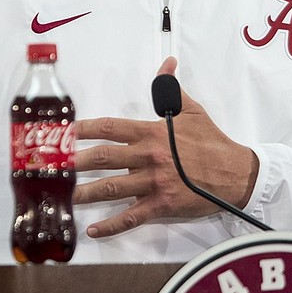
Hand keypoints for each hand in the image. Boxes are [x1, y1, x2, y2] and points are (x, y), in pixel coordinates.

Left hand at [74, 57, 258, 237]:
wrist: (236, 173)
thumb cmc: (212, 141)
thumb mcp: (192, 110)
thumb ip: (172, 88)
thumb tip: (168, 63)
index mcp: (152, 132)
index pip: (111, 127)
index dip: (85, 129)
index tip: (66, 131)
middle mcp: (149, 156)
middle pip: (105, 157)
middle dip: (77, 161)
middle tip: (55, 166)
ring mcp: (154, 182)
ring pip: (112, 188)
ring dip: (87, 192)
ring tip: (66, 195)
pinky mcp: (162, 205)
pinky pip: (131, 216)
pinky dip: (111, 225)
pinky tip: (93, 229)